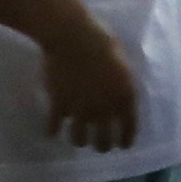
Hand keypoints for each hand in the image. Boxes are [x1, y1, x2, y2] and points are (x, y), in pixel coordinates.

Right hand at [31, 6, 144, 149]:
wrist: (71, 35)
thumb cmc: (100, 40)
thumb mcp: (121, 61)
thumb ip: (121, 82)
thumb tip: (119, 91)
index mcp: (123, 98)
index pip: (129, 128)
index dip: (126, 139)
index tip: (122, 146)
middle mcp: (104, 110)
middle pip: (104, 140)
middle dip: (102, 145)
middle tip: (99, 144)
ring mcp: (80, 109)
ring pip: (80, 138)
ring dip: (80, 141)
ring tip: (78, 139)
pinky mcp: (58, 104)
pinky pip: (54, 124)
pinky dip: (52, 130)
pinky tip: (51, 132)